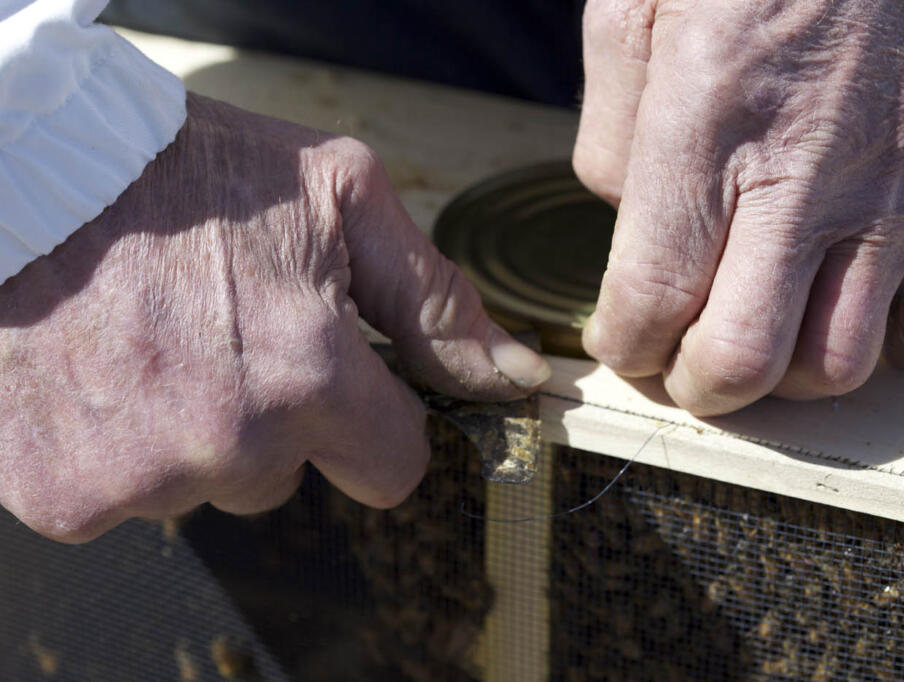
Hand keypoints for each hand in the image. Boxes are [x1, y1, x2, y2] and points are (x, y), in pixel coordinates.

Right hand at [0, 94, 548, 541]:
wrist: (32, 162)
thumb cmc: (192, 170)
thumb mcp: (340, 199)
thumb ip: (435, 304)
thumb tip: (517, 377)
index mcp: (310, 375)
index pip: (393, 471)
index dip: (373, 426)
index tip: (340, 384)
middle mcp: (228, 443)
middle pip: (290, 480)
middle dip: (272, 422)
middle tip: (220, 334)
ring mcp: (137, 478)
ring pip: (203, 489)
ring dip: (190, 434)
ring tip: (152, 342)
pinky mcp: (59, 493)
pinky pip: (119, 498)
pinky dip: (115, 447)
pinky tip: (98, 371)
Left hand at [574, 0, 903, 415]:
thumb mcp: (633, 10)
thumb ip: (610, 135)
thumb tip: (629, 222)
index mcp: (705, 127)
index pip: (651, 298)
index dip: (624, 345)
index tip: (620, 339)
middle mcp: (804, 178)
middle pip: (742, 360)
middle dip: (694, 386)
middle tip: (680, 364)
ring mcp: (895, 196)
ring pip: (837, 366)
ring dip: (783, 377)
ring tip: (762, 336)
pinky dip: (901, 348)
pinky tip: (858, 308)